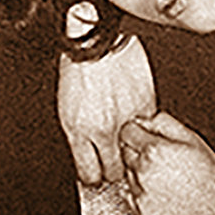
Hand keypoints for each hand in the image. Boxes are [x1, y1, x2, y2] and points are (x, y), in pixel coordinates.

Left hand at [58, 33, 155, 184]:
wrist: (95, 39)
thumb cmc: (77, 68)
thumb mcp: (66, 108)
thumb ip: (79, 137)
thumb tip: (89, 156)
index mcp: (78, 131)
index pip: (90, 175)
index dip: (94, 175)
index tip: (96, 171)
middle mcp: (102, 130)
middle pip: (115, 171)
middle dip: (114, 168)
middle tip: (114, 157)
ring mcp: (126, 118)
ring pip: (136, 153)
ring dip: (132, 150)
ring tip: (126, 137)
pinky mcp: (145, 104)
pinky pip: (148, 128)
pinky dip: (144, 126)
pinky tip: (137, 118)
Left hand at [119, 112, 214, 214]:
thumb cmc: (211, 177)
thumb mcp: (192, 138)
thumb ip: (163, 122)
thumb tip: (145, 119)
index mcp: (153, 150)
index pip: (126, 131)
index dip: (137, 129)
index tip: (144, 133)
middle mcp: (142, 173)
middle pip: (124, 151)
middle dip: (138, 149)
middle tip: (161, 156)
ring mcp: (141, 196)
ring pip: (128, 173)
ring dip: (139, 171)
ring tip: (165, 176)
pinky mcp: (143, 214)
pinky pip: (131, 196)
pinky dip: (141, 191)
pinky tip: (161, 191)